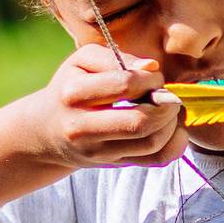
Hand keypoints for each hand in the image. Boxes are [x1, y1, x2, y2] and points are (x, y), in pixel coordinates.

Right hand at [16, 43, 186, 170]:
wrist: (48, 132)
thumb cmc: (71, 87)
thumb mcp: (82, 61)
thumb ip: (115, 58)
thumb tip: (151, 66)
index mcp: (74, 94)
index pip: (125, 85)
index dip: (150, 79)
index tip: (154, 77)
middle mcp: (83, 128)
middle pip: (141, 122)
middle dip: (166, 104)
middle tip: (166, 95)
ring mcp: (99, 152)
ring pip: (152, 143)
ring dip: (172, 123)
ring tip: (168, 109)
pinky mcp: (115, 165)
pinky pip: (157, 160)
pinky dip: (175, 144)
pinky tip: (171, 128)